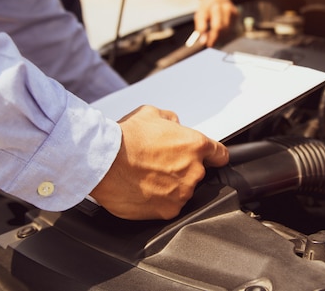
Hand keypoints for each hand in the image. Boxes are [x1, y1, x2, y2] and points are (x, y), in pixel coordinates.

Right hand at [90, 105, 228, 219]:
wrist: (104, 162)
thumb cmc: (125, 138)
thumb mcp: (151, 114)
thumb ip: (171, 120)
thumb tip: (175, 125)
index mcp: (195, 145)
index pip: (220, 155)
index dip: (214, 156)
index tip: (210, 159)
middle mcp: (193, 170)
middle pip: (197, 173)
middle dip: (182, 169)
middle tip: (158, 164)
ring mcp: (182, 192)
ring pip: (182, 190)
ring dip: (170, 186)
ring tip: (147, 176)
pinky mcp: (169, 210)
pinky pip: (169, 206)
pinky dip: (158, 201)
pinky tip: (143, 190)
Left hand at [194, 0, 237, 46]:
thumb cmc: (206, 7)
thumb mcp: (199, 15)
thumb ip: (201, 28)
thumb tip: (203, 41)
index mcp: (217, 7)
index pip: (217, 27)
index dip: (213, 37)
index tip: (208, 45)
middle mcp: (228, 9)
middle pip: (224, 29)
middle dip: (216, 38)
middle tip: (210, 42)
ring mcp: (234, 12)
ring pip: (228, 30)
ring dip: (220, 36)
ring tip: (213, 35)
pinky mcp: (237, 15)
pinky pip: (231, 28)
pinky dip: (224, 32)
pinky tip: (219, 31)